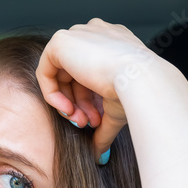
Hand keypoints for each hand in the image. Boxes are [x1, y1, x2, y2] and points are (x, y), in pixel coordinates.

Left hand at [36, 18, 158, 154]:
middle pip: (74, 74)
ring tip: (80, 121)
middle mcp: (96, 33)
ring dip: (67, 103)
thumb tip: (99, 155)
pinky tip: (67, 109)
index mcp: (114, 43)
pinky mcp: (61, 41)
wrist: (141, 80)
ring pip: (59, 75)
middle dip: (78, 104)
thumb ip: (103, 127)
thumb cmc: (139, 92)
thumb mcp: (118, 110)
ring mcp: (79, 34)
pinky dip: (52, 94)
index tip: (95, 121)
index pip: (91, 73)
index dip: (88, 100)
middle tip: (85, 124)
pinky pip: (46, 71)